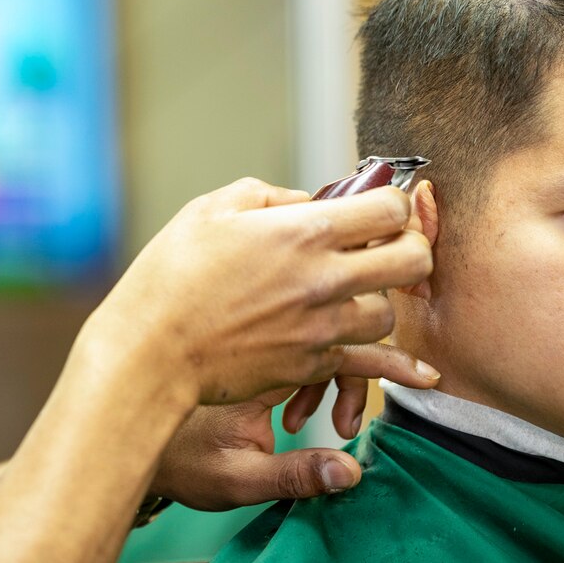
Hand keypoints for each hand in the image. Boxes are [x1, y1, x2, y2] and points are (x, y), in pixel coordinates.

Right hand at [77, 178, 432, 406]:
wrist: (150, 351)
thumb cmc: (171, 276)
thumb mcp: (210, 210)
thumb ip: (266, 196)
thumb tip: (305, 202)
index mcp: (302, 233)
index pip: (389, 208)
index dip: (392, 203)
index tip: (378, 208)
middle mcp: (323, 280)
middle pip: (413, 261)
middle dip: (410, 248)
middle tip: (386, 249)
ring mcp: (320, 328)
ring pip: (387, 316)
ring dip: (375, 301)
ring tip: (347, 296)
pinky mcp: (309, 366)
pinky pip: (356, 357)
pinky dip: (355, 348)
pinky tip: (356, 347)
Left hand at [149, 343, 439, 509]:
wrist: (131, 431)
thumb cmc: (178, 456)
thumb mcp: (234, 474)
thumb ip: (292, 475)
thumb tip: (350, 473)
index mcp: (259, 357)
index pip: (331, 339)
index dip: (364, 368)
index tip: (385, 397)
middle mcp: (266, 337)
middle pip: (338, 322)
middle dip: (362, 362)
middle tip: (361, 410)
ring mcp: (265, 341)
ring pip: (326, 331)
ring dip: (342, 373)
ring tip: (335, 425)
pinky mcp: (262, 355)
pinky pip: (305, 350)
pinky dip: (321, 379)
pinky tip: (309, 419)